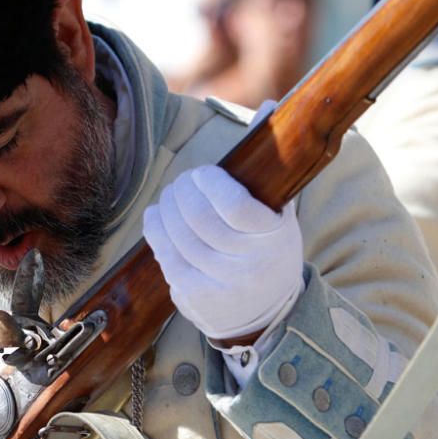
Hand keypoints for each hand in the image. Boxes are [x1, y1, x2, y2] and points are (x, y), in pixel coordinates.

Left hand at [143, 165, 302, 339]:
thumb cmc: (269, 253)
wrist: (267, 314)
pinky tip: (156, 217)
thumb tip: (261, 123)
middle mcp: (249, 266)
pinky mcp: (194, 297)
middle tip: (181, 183)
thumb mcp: (281, 221)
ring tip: (169, 198)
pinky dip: (156, 230)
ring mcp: (219, 285)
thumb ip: (268, 180)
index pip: (234, 205)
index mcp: (274, 240)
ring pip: (178, 235)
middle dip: (181, 191)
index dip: (209, 181)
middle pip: (198, 217)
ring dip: (165, 207)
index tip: (203, 174)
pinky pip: (166, 255)